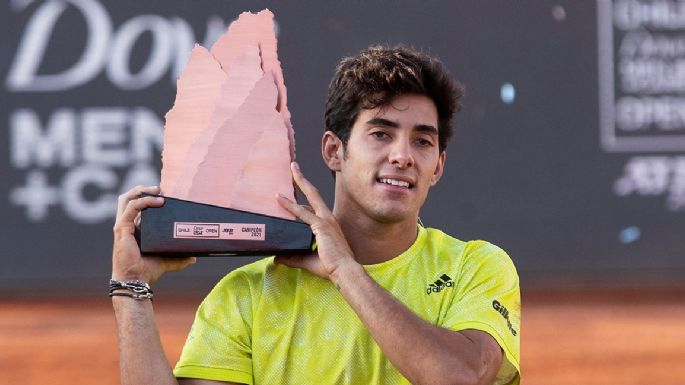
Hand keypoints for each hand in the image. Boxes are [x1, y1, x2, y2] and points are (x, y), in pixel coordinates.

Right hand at [112, 185, 195, 283]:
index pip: (139, 207)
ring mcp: (123, 225)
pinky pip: (132, 207)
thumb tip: (194, 257)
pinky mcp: (122, 228)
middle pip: (129, 198)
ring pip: (126, 198)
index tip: (166, 195)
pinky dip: (144, 201)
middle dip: (143, 189)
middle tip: (161, 189)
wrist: (136, 281)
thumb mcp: (168, 261)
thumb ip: (180, 258)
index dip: (149, 197)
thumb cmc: (147, 271)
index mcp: (136, 229)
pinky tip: (158, 201)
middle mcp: (128, 225)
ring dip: (142, 190)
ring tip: (158, 190)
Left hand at [275, 162, 357, 279]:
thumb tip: (277, 258)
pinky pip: (302, 212)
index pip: (313, 207)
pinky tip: (278, 198)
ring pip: (309, 197)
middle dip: (302, 179)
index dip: (303, 198)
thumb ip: (292, 258)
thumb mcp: (308, 260)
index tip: (297, 189)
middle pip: (313, 193)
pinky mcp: (321, 226)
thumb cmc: (332, 267)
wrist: (345, 272)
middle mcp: (328, 219)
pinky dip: (289, 205)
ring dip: (298, 182)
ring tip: (290, 170)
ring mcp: (325, 220)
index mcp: (329, 225)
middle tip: (293, 166)